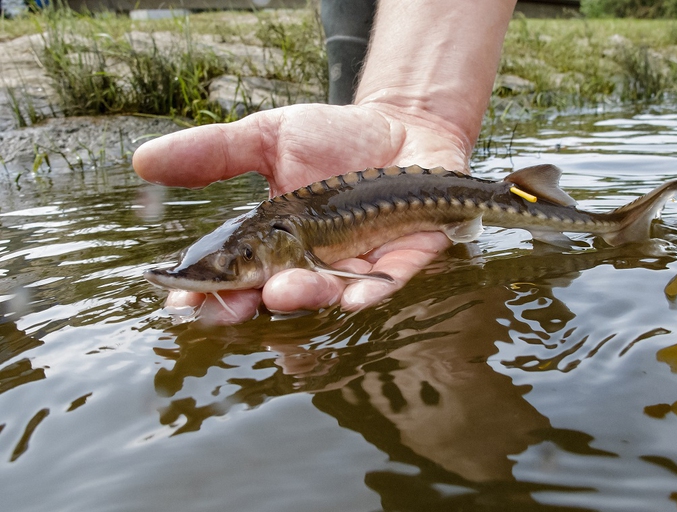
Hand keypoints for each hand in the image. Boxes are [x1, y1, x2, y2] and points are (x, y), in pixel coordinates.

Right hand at [133, 101, 469, 322]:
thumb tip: (142, 161)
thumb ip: (214, 154)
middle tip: (228, 309)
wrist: (404, 126)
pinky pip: (389, 281)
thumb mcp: (268, 137)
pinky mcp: (405, 256)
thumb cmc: (334, 136)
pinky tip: (354, 298)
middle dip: (251, 304)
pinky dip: (372, 291)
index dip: (207, 291)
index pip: (234, 272)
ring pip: (328, 292)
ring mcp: (358, 263)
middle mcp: (312, 261)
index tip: (180, 301)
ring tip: (283, 292)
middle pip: (276, 293)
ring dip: (305, 296)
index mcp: (274, 240)